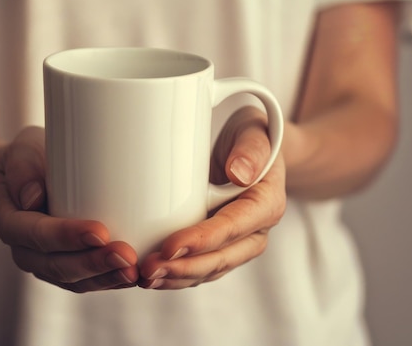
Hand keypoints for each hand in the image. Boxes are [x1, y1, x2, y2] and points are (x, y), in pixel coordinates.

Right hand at [0, 126, 138, 292]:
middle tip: (126, 255)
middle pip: (57, 265)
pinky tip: (131, 275)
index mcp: (10, 223)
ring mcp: (45, 264)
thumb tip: (32, 197)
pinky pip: (86, 282)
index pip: (37, 235)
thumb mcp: (22, 150)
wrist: (33, 171)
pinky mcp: (66, 269)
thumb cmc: (32, 156)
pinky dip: (109, 281)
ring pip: (74, 280)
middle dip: (93, 263)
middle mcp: (25, 251)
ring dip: (105, 277)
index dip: (68, 237)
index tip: (101, 232)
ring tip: (133, 270)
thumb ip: (22, 168)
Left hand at [139, 107, 285, 288]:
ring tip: (144, 277)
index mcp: (267, 204)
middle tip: (148, 269)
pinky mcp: (221, 247)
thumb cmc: (251, 136)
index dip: (200, 241)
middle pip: (220, 259)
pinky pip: (201, 268)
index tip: (168, 246)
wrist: (253, 148)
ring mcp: (239, 243)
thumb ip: (250, 151)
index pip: (232, 228)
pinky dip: (177, 275)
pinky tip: (152, 277)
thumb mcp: (254, 133)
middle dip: (183, 268)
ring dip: (176, 278)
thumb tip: (239, 174)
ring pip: (208, 270)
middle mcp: (256, 231)